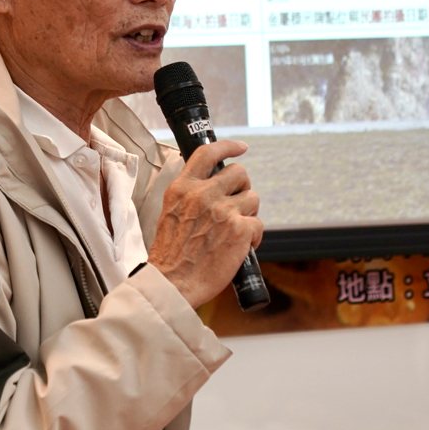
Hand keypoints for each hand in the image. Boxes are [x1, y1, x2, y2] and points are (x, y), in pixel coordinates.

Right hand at [146, 139, 263, 308]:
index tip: (241, 147)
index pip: (208, 154)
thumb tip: (211, 187)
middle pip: (239, 173)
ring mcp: (223, 212)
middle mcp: (203, 195)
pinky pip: (258, 224)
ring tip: (236, 230)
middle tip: (237, 204)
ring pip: (253, 198)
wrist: (173, 283)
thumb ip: (189, 196)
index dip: (228, 146)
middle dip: (242, 188)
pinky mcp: (240, 231)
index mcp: (183, 188)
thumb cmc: (170, 255)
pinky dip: (253, 237)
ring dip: (248, 213)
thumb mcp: (170, 212)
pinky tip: (241, 247)